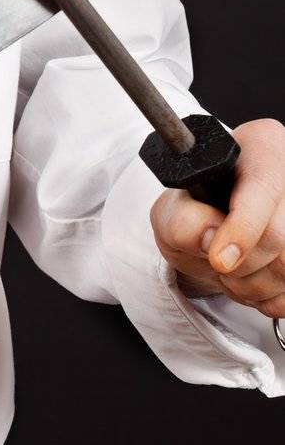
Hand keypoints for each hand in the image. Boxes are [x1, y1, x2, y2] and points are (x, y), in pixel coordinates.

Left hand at [150, 118, 284, 315]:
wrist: (210, 237)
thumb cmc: (196, 211)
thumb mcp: (172, 210)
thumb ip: (182, 219)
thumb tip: (209, 237)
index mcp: (260, 147)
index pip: (263, 188)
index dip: (243, 229)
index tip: (219, 260)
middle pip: (279, 236)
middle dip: (241, 263)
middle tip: (217, 262)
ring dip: (251, 284)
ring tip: (230, 270)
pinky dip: (266, 297)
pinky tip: (250, 279)